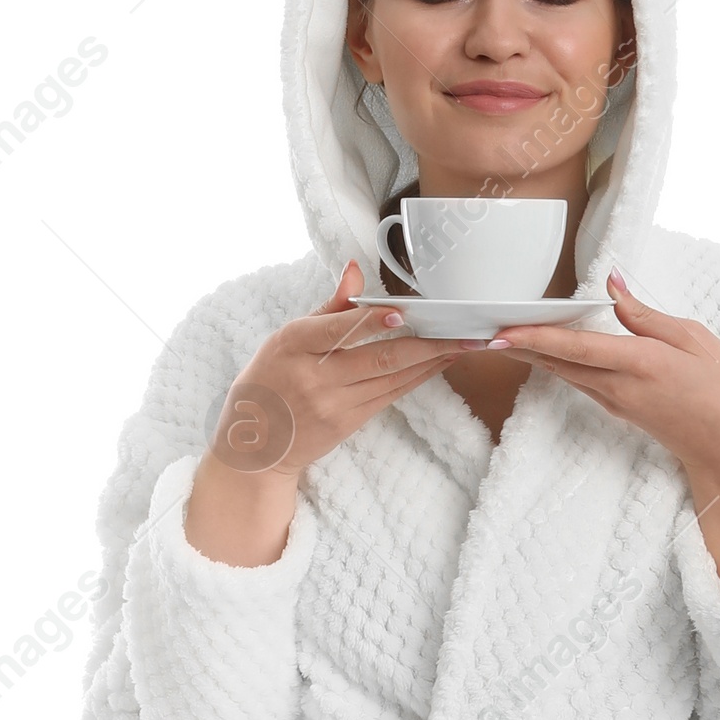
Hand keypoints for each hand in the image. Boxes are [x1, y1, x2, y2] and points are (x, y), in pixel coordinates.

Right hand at [185, 263, 477, 564]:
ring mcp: (334, 404)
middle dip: (428, 344)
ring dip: (433, 361)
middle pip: (379, 358)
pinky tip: (440, 363)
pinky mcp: (349, 423)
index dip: (372, 323)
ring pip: (393, 378)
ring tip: (465, 344)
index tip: (403, 313)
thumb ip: (328, 308)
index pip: (337, 330)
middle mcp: (316, 377)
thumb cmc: (268, 383)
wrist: (255, 448)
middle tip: (465, 332)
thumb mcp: (285, 338)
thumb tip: (356, 271)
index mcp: (293, 345)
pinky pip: (391, 395)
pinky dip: (418, 377)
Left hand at [489, 271, 719, 593]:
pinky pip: (577, 380)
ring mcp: (614, 401)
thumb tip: (614, 285)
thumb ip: (647, 314)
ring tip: (496, 333)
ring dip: (529, 352)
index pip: (575, 347)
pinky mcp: (616, 408)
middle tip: (477, 327)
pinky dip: (554, 361)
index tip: (501, 331)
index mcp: (640, 364)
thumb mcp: (693, 339)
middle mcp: (619, 386)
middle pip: (556, 361)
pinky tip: (538, 348)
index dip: (535, 338)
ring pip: (562, 371)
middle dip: (516, 344)